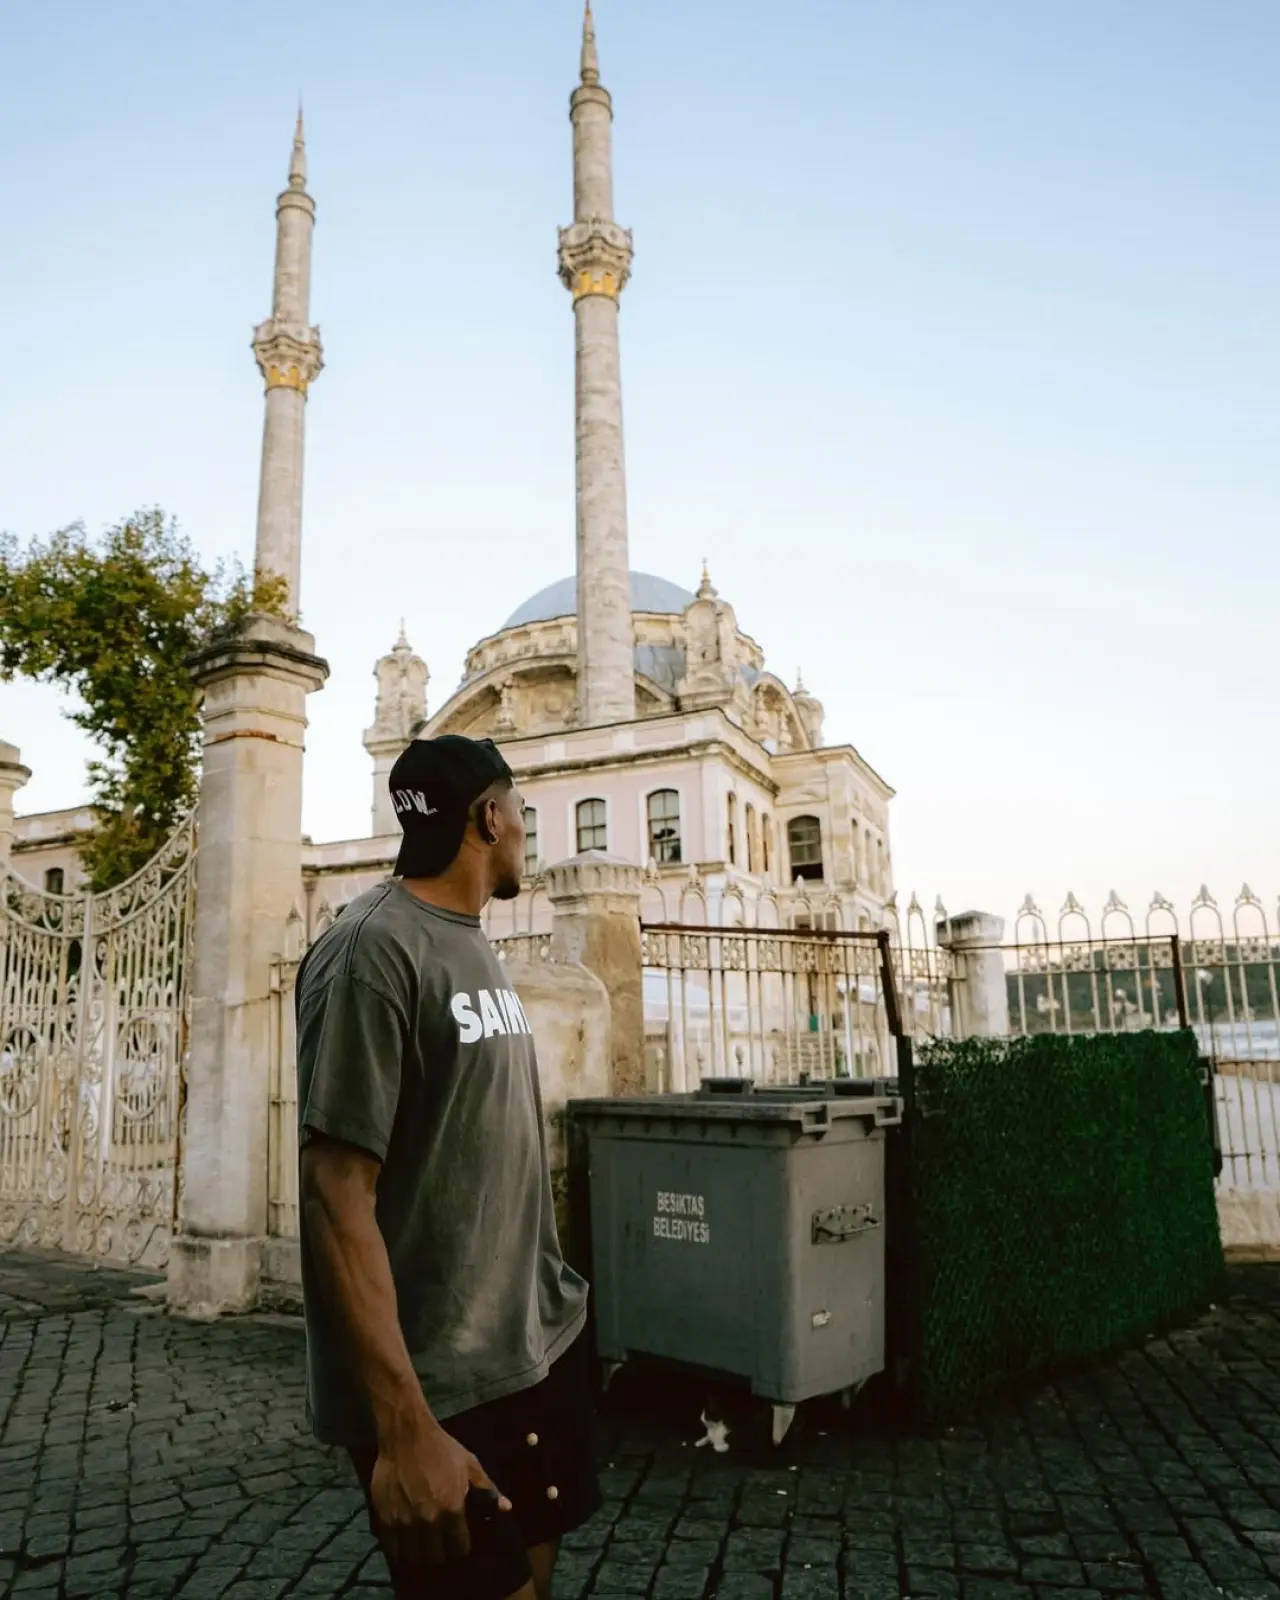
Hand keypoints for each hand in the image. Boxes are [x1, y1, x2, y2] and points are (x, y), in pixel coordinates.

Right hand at [369, 1416, 511, 1569]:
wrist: (406, 1434)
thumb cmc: (441, 1448)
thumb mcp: (469, 1464)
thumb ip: (487, 1489)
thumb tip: (506, 1508)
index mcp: (452, 1508)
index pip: (458, 1547)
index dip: (460, 1548)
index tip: (459, 1544)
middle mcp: (428, 1520)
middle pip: (435, 1557)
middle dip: (440, 1554)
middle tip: (440, 1546)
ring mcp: (405, 1521)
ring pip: (413, 1556)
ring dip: (419, 1554)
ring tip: (422, 1547)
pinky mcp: (385, 1518)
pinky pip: (392, 1548)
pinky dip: (399, 1549)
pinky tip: (404, 1543)